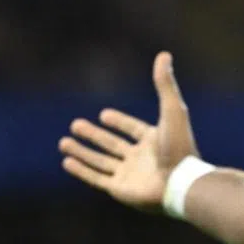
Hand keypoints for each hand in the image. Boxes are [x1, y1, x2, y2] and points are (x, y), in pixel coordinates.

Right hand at [59, 52, 199, 212]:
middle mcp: (142, 158)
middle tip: (75, 124)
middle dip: (93, 135)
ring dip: (82, 151)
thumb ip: (165, 84)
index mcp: (156, 140)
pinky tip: (67, 161)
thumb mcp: (172, 109)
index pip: (133, 129)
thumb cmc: (179, 146)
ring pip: (101, 161)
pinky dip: (82, 170)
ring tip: (63, 142)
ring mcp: (130, 175)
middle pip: (112, 144)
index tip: (103, 114)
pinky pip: (96, 179)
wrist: (180, 182)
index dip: (119, 122)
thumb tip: (164, 54)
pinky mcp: (120, 189)